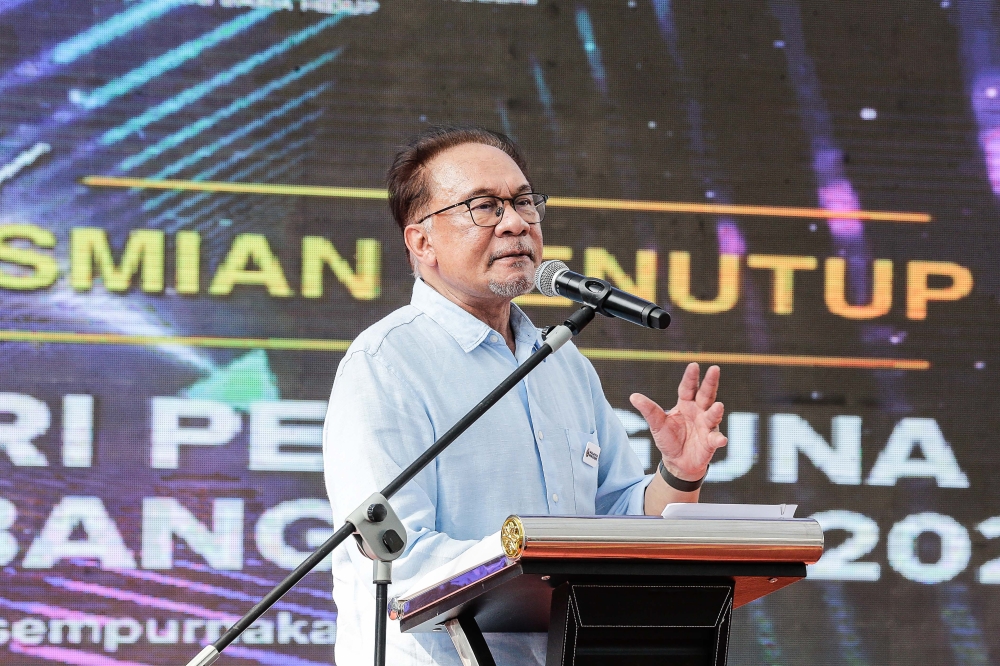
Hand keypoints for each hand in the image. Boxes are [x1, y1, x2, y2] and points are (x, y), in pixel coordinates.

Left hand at [630, 363, 726, 481]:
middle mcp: (699, 411)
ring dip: (716, 411)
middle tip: (714, 369)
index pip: (688, 388)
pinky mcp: (710, 442)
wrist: (677, 462)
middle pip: (705, 395)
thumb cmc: (669, 439)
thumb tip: (633, 396)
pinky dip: (718, 439)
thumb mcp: (657, 424)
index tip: (694, 365)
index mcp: (685, 404)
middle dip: (710, 383)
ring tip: (718, 406)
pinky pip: (715, 440)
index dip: (690, 377)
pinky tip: (721, 440)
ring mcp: (706, 426)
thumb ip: (649, 410)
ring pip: (712, 415)